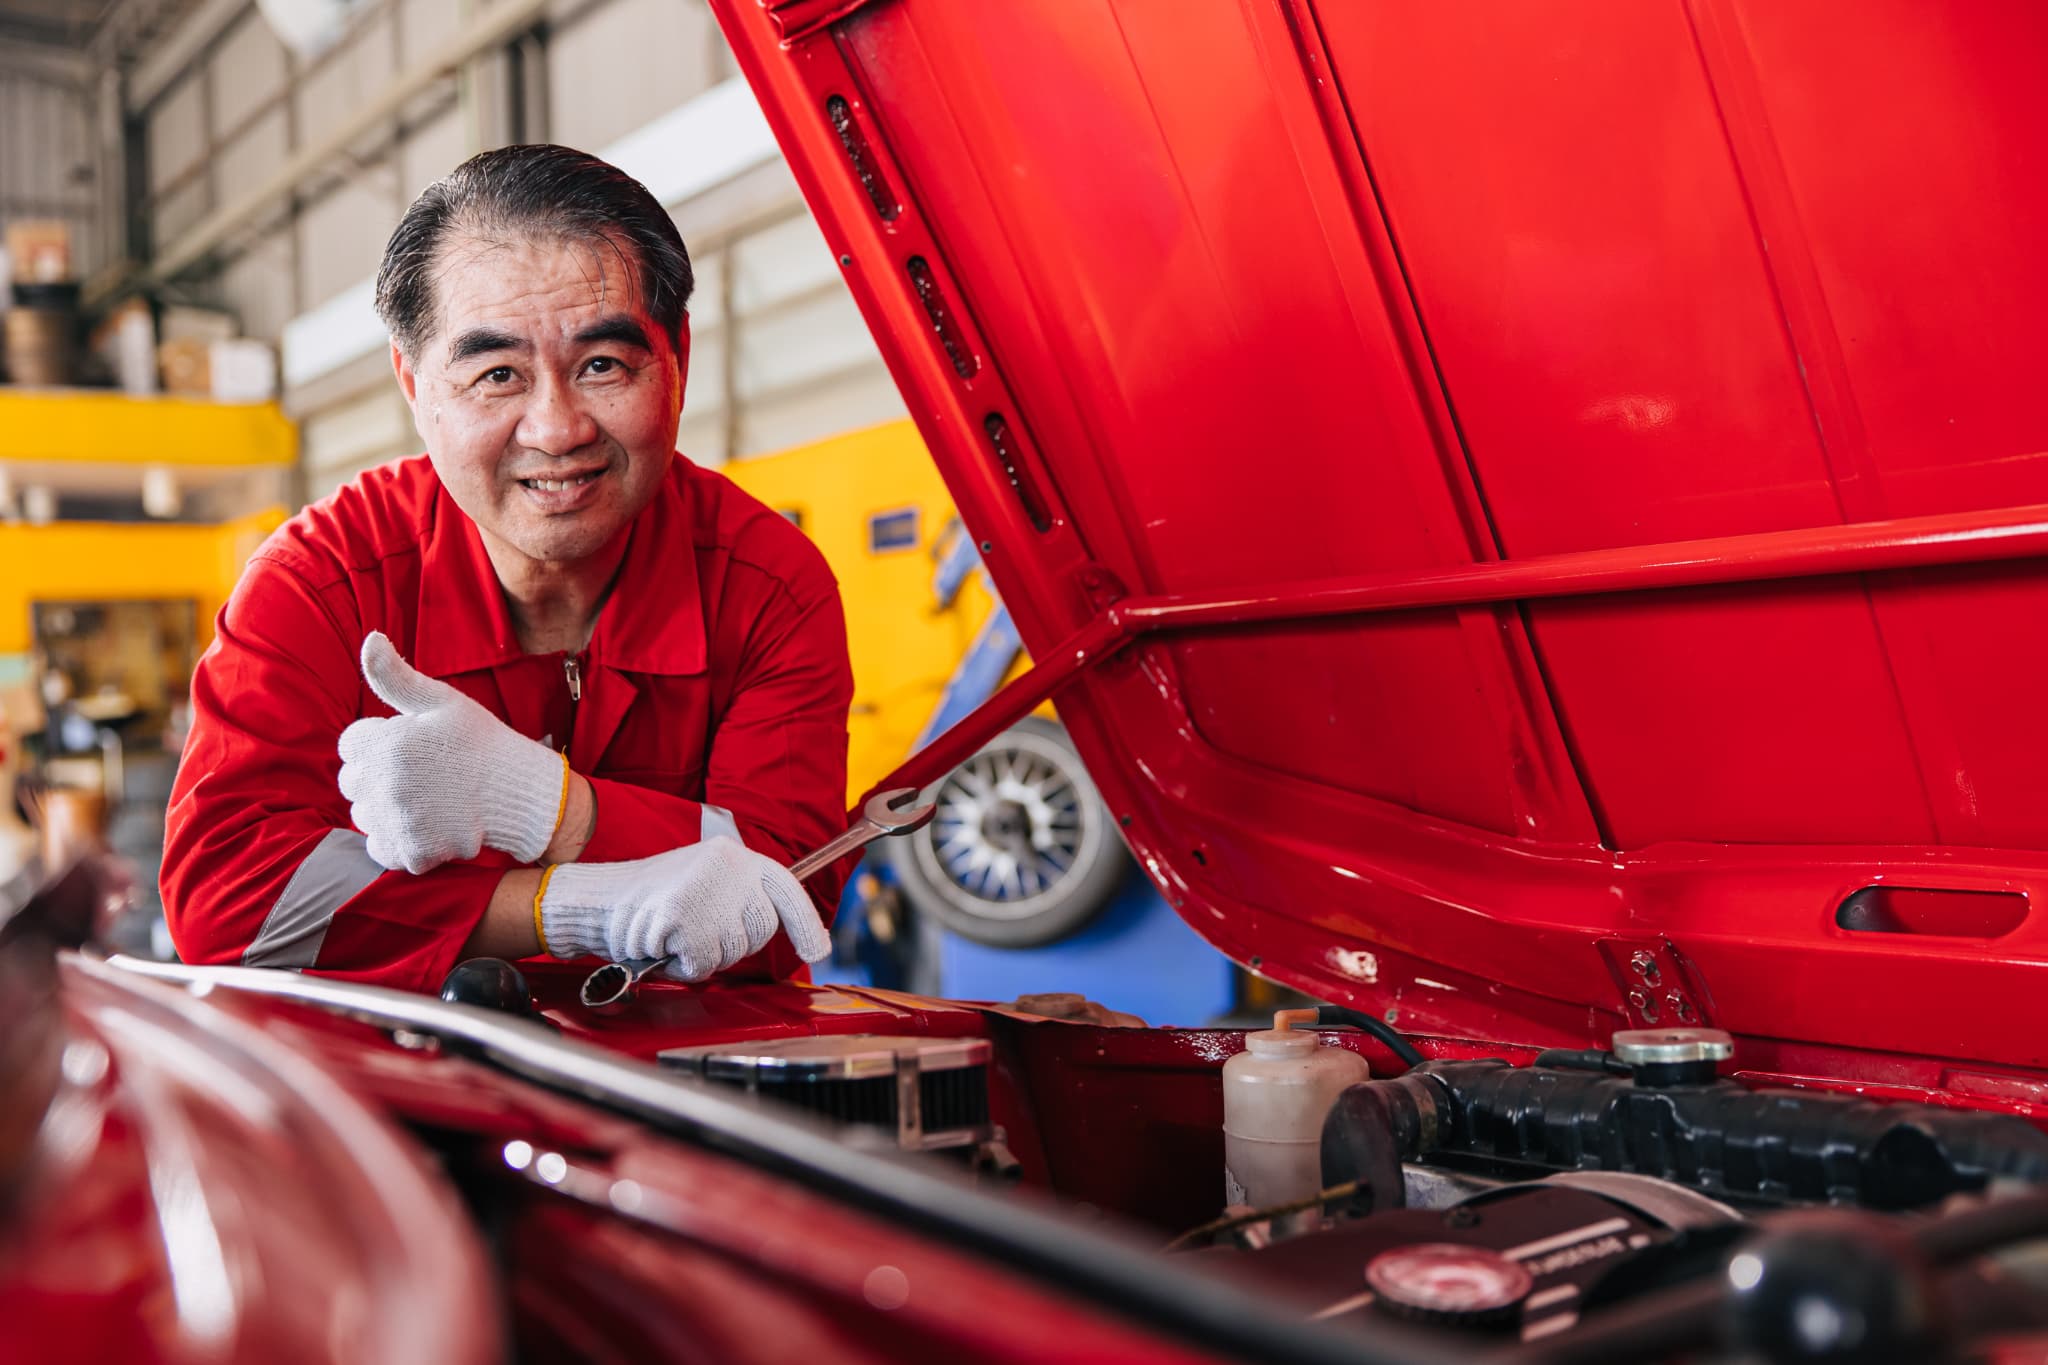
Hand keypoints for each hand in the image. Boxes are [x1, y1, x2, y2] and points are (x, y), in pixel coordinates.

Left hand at [338, 632, 566, 873]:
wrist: (525, 793)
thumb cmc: (483, 742)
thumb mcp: (443, 701)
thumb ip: (396, 675)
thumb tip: (370, 638)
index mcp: (388, 742)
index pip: (351, 745)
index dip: (380, 742)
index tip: (412, 747)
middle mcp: (387, 783)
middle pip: (353, 783)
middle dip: (379, 777)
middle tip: (422, 776)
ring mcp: (399, 820)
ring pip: (365, 817)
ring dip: (387, 811)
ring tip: (426, 800)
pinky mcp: (411, 852)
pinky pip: (381, 849)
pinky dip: (399, 842)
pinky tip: (427, 825)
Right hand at [538, 839, 831, 980]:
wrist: (598, 900)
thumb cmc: (648, 900)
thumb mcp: (703, 882)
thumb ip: (738, 898)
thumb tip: (771, 925)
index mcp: (735, 856)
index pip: (786, 890)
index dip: (805, 924)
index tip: (818, 951)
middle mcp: (729, 866)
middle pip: (760, 930)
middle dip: (732, 945)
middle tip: (696, 934)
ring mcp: (708, 890)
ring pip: (732, 951)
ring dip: (703, 955)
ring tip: (673, 935)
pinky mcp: (686, 916)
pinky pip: (702, 962)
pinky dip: (681, 965)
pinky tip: (662, 945)